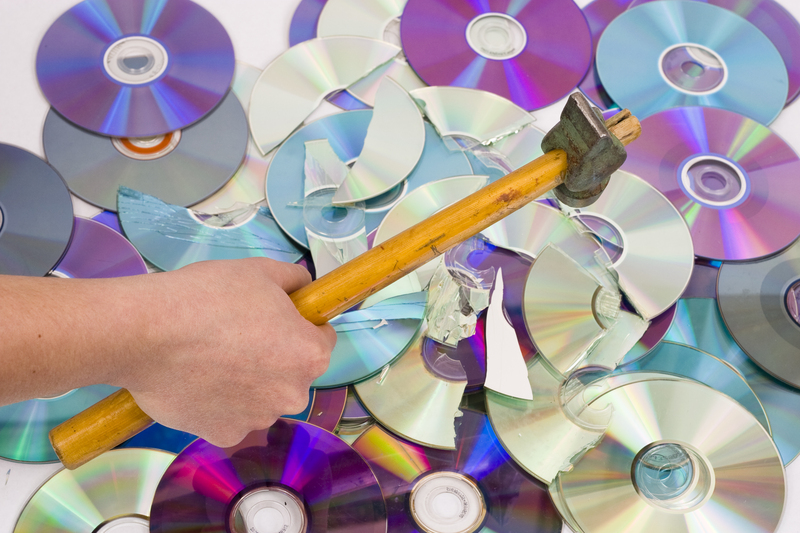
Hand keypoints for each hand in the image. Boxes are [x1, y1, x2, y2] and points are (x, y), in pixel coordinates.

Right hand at [121, 258, 335, 446]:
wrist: (147, 332)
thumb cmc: (208, 296)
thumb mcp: (261, 270)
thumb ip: (295, 279)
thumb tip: (304, 286)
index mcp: (310, 355)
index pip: (322, 339)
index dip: (301, 324)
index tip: (278, 318)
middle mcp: (293, 394)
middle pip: (293, 373)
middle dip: (275, 357)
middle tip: (239, 335)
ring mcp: (258, 419)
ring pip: (262, 397)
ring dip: (248, 382)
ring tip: (212, 357)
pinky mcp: (223, 434)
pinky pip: (231, 416)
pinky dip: (219, 402)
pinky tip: (197, 379)